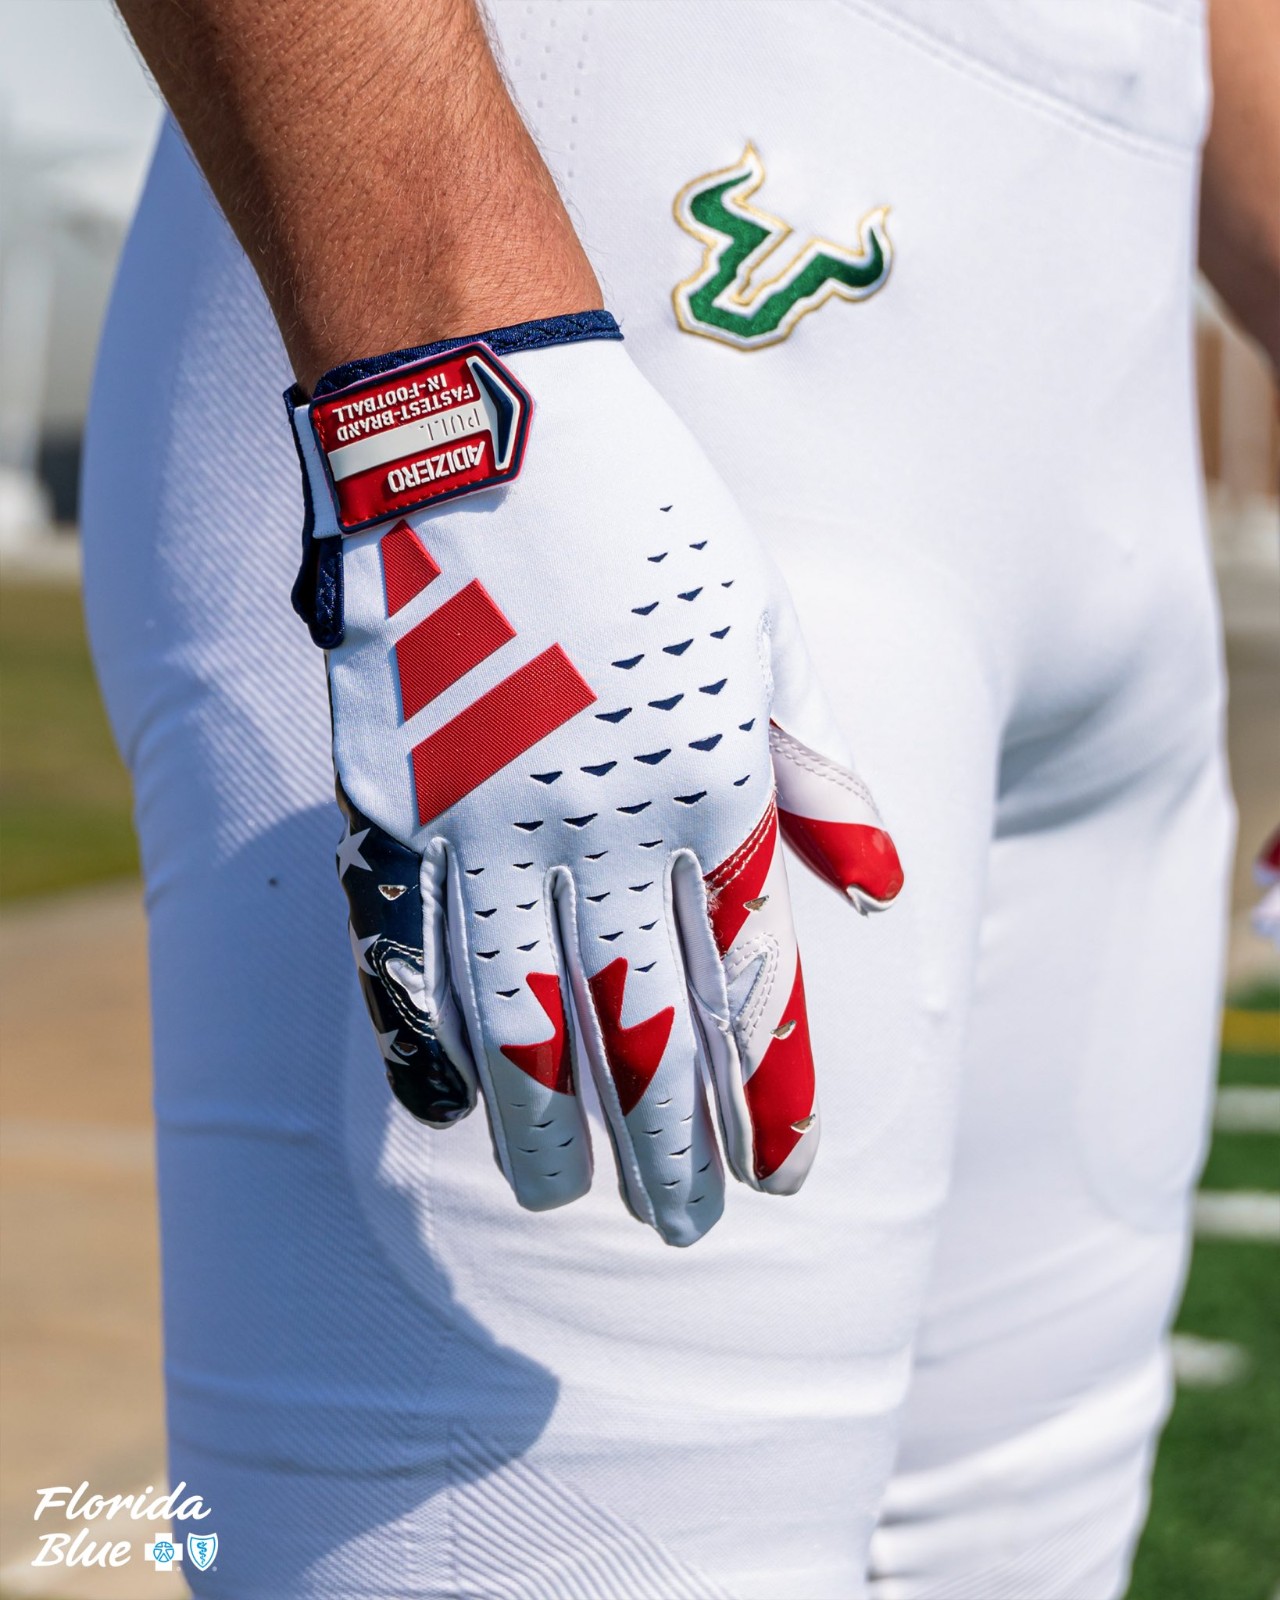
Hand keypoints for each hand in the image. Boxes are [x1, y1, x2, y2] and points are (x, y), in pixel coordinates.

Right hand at [290, 313, 901, 1245]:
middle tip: (681, 1227)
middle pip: (642, 1023)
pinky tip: (443, 1104)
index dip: (767, 1091)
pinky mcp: (393, 795)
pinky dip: (420, 1031)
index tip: (780, 1177)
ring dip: (546, 1120)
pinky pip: (400, 943)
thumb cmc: (647, 520)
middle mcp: (602, 823)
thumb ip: (816, 772)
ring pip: (520, 1012)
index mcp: (708, 784)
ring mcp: (487, 817)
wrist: (485, 424)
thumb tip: (881, 891)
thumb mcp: (765, 631)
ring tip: (562, 1197)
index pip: (748, 979)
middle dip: (668, 1140)